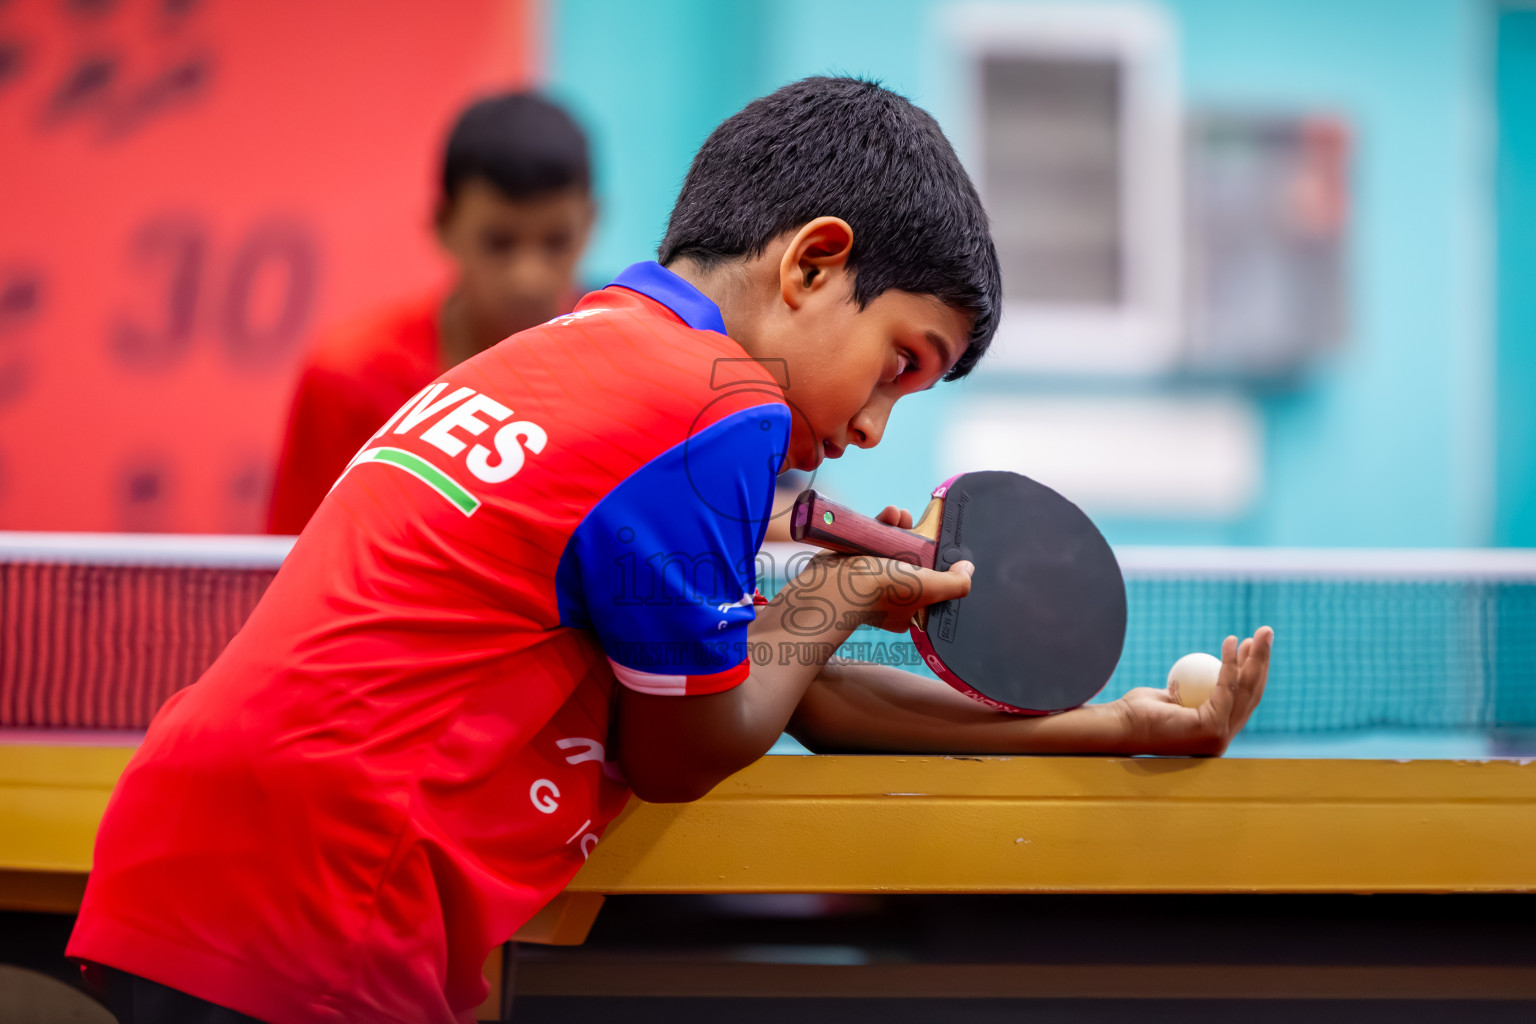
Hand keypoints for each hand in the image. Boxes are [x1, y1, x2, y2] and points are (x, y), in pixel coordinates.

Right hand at [787, 501, 970, 634]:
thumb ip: (955, 583)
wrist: (834, 584)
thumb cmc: (882, 591)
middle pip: (909, 560)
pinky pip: (870, 539)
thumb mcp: (929, 588)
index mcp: (907, 610)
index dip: (933, 563)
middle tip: (915, 523)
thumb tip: (968, 570)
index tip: (935, 545)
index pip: (927, 584)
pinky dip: (878, 524)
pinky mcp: (851, 561)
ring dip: (897, 526)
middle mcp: (887, 595)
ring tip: (899, 513)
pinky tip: (887, 514)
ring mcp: (867, 578)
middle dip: (914, 537)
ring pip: (889, 547)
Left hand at [1112, 627, 1273, 755]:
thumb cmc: (1137, 711)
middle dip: (1261, 662)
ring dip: (1255, 658)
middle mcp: (1220, 739)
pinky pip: (1225, 688)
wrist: (1119, 724)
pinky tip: (1232, 641)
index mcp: (1213, 734)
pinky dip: (1230, 663)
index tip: (1250, 647)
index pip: (1239, 701)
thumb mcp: (1170, 696)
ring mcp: (1218, 737)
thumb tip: (1204, 672)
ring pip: (1244, 690)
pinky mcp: (1212, 729)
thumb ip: (1190, 691)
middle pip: (1250, 695)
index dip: (1250, 672)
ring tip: (1261, 632)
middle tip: (1266, 634)